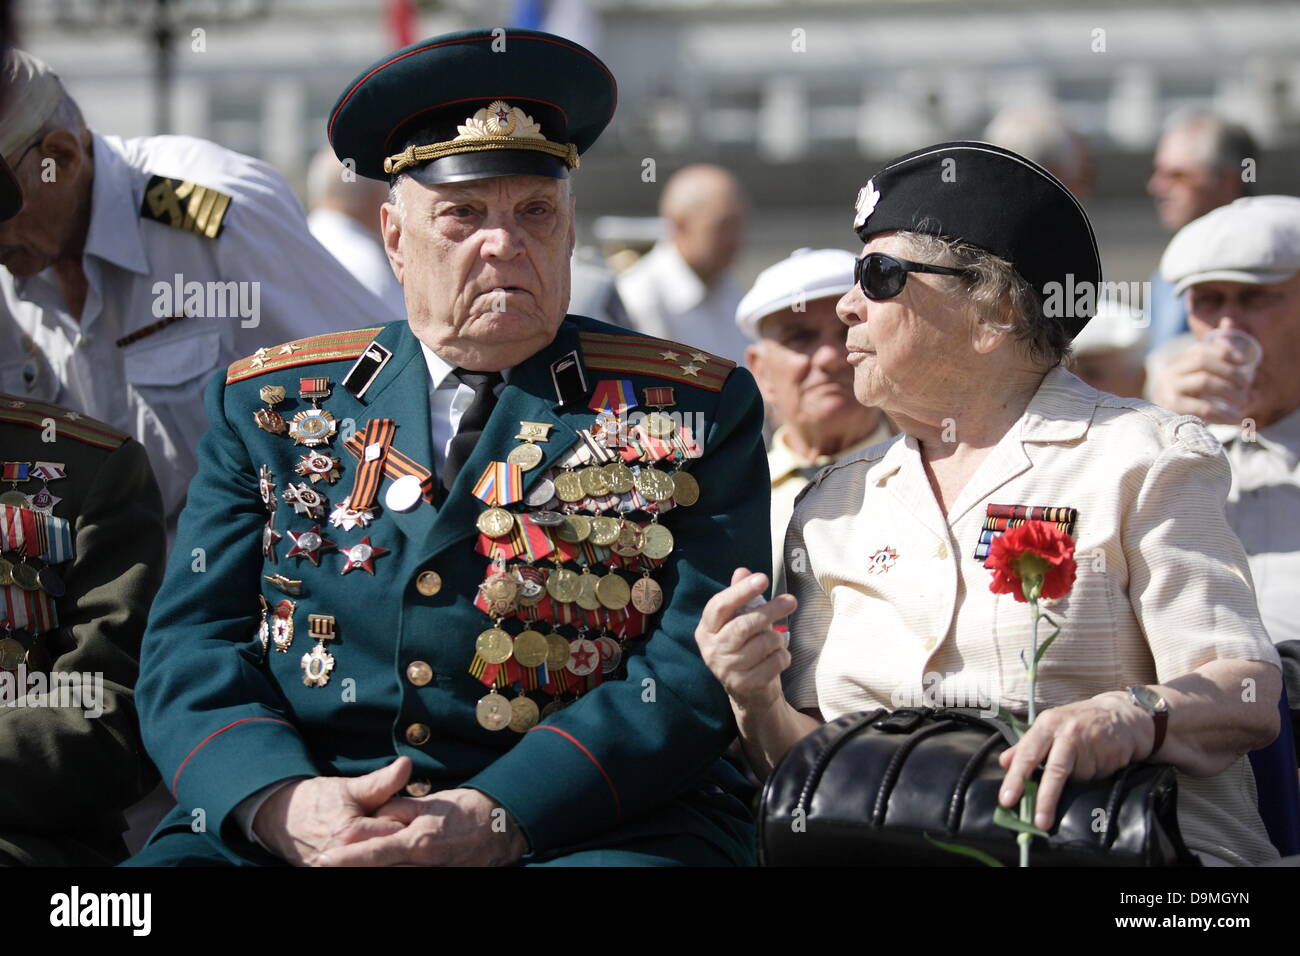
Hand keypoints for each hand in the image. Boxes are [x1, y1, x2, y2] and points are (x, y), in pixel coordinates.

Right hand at [252, 757, 412, 865]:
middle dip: (398, 844)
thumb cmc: (318, 800)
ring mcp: (337, 872)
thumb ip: (383, 781)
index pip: (398, 835)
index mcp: (351, 835)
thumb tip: (408, 763)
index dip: (407, 824)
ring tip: (384, 840)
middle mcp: (343, 860)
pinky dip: (373, 863)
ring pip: (379, 866)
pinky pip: (364, 870)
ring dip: (387, 856)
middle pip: (390, 856)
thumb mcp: (351, 787)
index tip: (409, 815)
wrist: (280, 819)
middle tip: (398, 829)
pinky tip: (377, 855)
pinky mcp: (332, 876)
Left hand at [314, 788, 525, 866]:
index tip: (321, 859)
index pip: (373, 854)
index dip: (345, 858)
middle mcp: (423, 866)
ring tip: (349, 863)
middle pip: (379, 872)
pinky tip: (384, 865)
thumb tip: (371, 816)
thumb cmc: (468, 810)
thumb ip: (398, 809)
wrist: (505, 827)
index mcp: (419, 842)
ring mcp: (433, 875)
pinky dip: (395, 869)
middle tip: (325, 862)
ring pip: (394, 875)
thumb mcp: (431, 803)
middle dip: (352, 867)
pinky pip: (412, 875)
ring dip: (370, 869)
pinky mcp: (442, 878)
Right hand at [694, 567, 796, 715]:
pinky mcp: (745, 685)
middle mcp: (711, 650)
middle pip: (744, 625)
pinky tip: (778, 656)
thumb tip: (742, 571)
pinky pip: (774, 662)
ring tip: (777, 639)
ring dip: (777, 638)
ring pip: (763, 643)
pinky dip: (783, 656)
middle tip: (791, 600)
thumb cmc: (744, 647)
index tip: (762, 578)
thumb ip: (740, 597)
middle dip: (770, 610)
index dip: (741, 591)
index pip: (719, 606)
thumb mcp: (739, 620)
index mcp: (706, 630)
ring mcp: (727, 670)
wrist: (749, 693)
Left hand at [996, 692, 1153, 830]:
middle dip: (1045, 798)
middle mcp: (1066, 732)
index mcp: (1046, 725)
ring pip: (1079, 776)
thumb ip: (1025, 747)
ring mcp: (1090, 742)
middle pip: (1054, 770)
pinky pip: (1097, 776)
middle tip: (1038, 821)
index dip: (1016, 778)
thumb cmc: (1077, 724)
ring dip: (1079, 779)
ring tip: (1085, 764)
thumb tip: (1002, 763)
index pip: (1027, 754)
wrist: (1121, 715)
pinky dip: (1094, 775)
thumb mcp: (1048, 728)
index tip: (1007, 800)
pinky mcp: (1111, 753)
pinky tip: (1098, 761)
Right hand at [1150, 342, 1253, 423]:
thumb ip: (1215, 350)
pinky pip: (1202, 408)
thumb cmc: (1188, 398)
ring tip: (1245, 403)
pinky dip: (1224, 413)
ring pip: (1204, 382)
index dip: (1224, 352)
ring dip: (1230, 391)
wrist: (1160, 427)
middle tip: (1248, 387)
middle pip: (1202, 363)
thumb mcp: (1200, 375)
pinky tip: (1236, 419)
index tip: (1245, 362)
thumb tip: (1228, 321)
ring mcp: (1167, 391)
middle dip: (1231, 372)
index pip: (1201, 349)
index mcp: (1178, 363)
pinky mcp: (1171, 411)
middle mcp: (1169, 374)